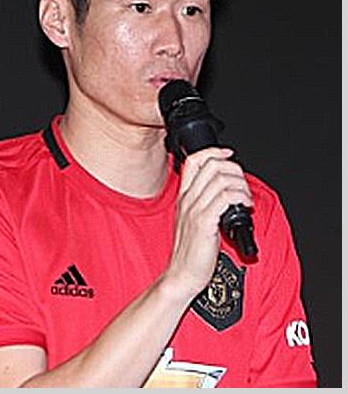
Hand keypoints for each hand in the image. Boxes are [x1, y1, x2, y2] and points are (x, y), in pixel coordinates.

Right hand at [165, 147, 252, 299]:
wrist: (181, 275)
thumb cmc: (190, 252)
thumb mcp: (191, 220)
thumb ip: (204, 203)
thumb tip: (225, 190)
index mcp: (183, 196)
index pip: (194, 160)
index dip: (214, 152)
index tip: (229, 155)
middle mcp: (187, 199)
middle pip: (211, 165)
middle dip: (234, 169)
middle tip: (242, 185)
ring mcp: (194, 210)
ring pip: (221, 179)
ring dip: (240, 185)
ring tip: (246, 198)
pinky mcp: (204, 222)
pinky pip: (225, 198)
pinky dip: (239, 197)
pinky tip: (245, 206)